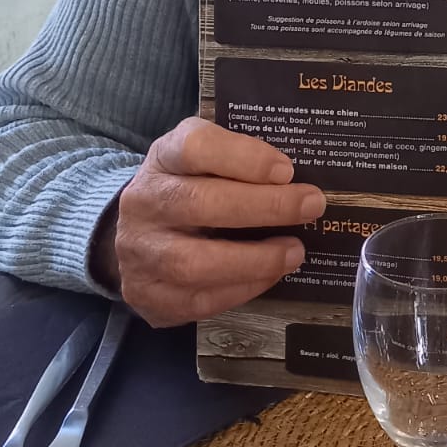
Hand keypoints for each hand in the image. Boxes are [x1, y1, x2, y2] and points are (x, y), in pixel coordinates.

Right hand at [93, 117, 325, 327]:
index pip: (196, 147)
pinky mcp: (149, 295)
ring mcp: (141, 253)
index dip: (244, 157)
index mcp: (163, 158)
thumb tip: (292, 178)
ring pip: (194, 262)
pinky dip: (242, 289)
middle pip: (200, 203)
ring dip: (255, 259)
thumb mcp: (204, 158)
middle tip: (310, 205)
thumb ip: (240, 158)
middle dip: (264, 206)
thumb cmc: (186, 187)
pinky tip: (270, 275)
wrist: (137, 232)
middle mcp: (144, 204)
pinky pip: (198, 300)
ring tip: (294, 251)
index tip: (286, 170)